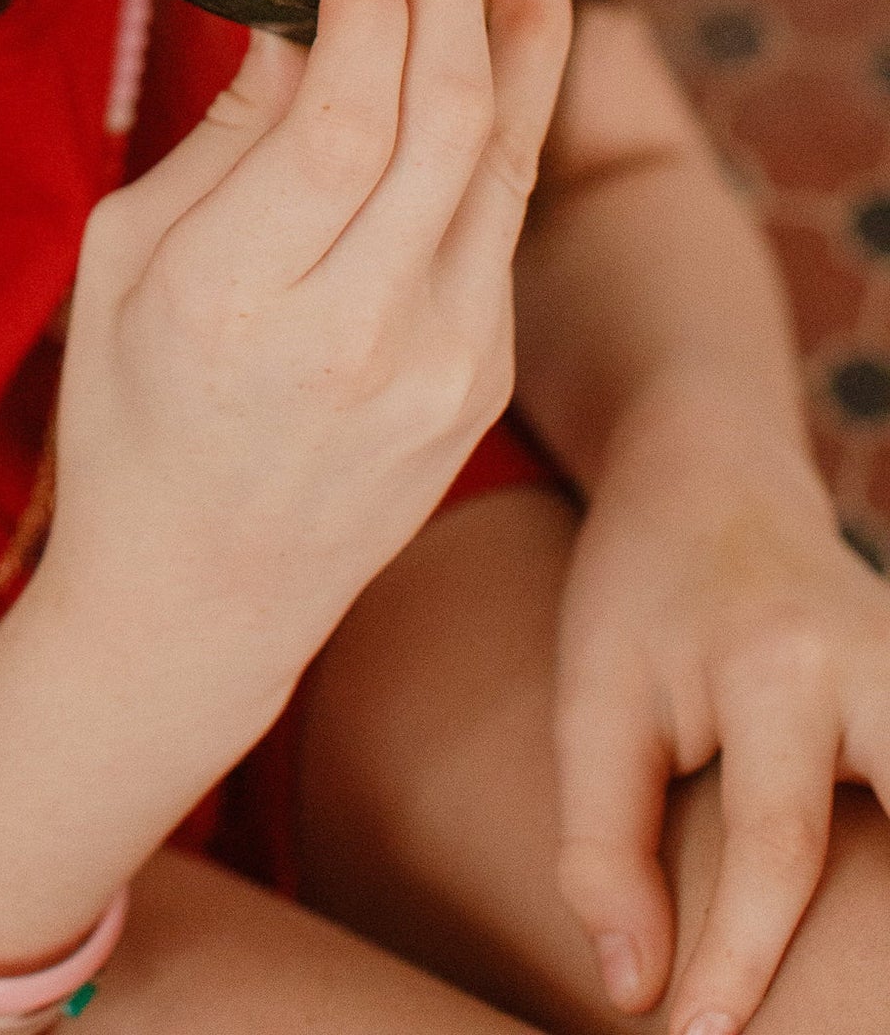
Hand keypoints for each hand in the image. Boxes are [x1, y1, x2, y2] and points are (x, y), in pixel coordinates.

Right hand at [43, 0, 575, 743]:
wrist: (199, 597)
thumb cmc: (129, 409)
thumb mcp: (122, 260)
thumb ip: (222, 138)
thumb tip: (302, 19)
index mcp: (241, 304)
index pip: (346, 125)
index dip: (372, 14)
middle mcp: (360, 339)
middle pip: (446, 127)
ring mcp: (442, 370)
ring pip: (504, 164)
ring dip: (526, 38)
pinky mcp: (484, 382)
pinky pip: (502, 219)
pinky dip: (510, 120)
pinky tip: (512, 48)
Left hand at [554, 377, 889, 1031]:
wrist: (712, 471)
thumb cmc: (640, 592)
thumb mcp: (591, 694)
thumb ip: (604, 841)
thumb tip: (634, 988)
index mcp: (776, 665)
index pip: (778, 845)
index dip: (741, 959)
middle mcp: (877, 669)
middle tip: (870, 1017)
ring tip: (878, 987)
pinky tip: (884, 931)